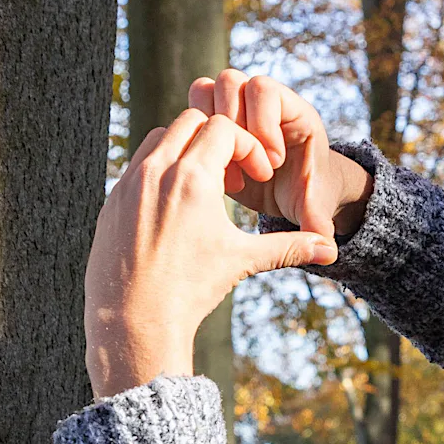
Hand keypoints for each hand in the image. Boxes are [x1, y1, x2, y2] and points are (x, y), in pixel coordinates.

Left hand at [85, 110, 340, 397]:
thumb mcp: (242, 262)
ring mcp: (130, 183)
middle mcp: (157, 171)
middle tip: (232, 175)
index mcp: (193, 178)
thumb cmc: (189, 291)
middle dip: (217, 139)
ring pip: (160, 137)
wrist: (134, 322)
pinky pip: (138, 164)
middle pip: (191, 121)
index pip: (224, 128)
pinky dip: (160, 170)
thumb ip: (288, 247)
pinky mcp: (113, 199)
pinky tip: (175, 207)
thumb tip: (330, 251)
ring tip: (203, 187)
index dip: (247, 146)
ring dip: (185, 148)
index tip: (255, 177)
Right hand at [187, 69, 372, 239]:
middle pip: (230, 81)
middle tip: (246, 166)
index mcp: (292, 111)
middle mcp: (263, 103)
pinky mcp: (216, 125)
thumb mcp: (313, 207)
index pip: (264, 90)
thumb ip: (317, 221)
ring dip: (208, 130)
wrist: (296, 194)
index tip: (272, 164)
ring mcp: (237, 110)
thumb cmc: (309, 195)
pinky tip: (215, 179)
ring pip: (205, 91)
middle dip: (231, 125)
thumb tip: (328, 250)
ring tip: (228, 172)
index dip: (262, 124)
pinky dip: (197, 143)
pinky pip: (194, 114)